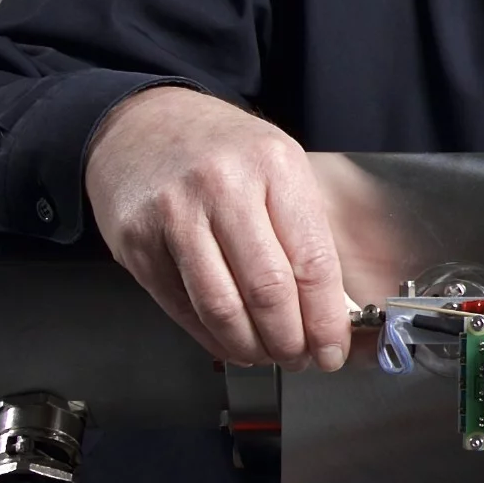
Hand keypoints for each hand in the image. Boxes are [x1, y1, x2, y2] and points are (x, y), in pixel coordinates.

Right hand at [81, 87, 353, 371]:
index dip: (326, 319)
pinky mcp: (137, 242)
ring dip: (252, 347)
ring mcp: (173, 214)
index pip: (311, 261)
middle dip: (290, 340)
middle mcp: (222, 186)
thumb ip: (323, 230)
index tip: (334, 349)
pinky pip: (182, 308)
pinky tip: (231, 341)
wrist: (139, 125)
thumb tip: (346, 304)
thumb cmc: (222, 151)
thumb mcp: (284, 167)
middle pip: (267, 290)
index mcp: (274, 165)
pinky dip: (212, 337)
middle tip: (301, 357)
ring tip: (269, 354)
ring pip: (221, 307)